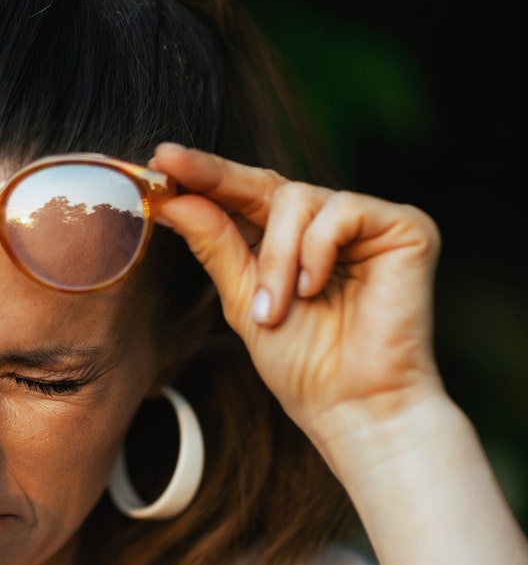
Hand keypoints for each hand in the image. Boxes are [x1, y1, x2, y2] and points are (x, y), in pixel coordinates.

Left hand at [149, 142, 445, 476]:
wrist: (353, 406)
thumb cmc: (301, 363)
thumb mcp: (242, 299)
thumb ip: (216, 245)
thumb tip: (175, 200)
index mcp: (290, 240)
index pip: (244, 195)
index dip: (203, 175)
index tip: (159, 158)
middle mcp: (328, 223)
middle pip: (265, 182)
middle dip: (215, 181)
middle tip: (170, 170)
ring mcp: (367, 222)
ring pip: (296, 198)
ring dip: (275, 258)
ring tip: (274, 308)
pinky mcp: (405, 226)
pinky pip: (340, 211)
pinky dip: (316, 252)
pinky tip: (316, 290)